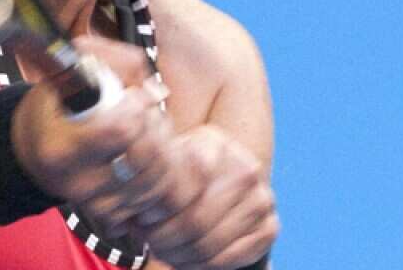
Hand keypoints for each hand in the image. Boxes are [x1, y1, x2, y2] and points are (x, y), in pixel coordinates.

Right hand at [12, 36, 176, 229]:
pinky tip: (149, 151)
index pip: (121, 130)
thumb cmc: (53, 105)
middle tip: (149, 109)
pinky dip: (159, 173)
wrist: (33, 147)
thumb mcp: (67, 74)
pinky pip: (152, 197)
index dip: (139, 105)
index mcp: (59, 150)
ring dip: (163, 148)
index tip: (137, 92)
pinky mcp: (109, 213)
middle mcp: (76, 182)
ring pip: (153, 180)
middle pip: (144, 158)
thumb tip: (155, 91)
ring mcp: (94, 202)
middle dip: (156, 126)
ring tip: (151, 127)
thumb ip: (111, 64)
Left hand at [129, 125, 278, 269]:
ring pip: (210, 243)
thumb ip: (153, 179)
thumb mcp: (167, 165)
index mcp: (215, 144)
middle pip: (196, 220)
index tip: (141, 221)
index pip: (183, 187)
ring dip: (180, 254)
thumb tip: (132, 211)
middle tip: (149, 243)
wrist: (224, 186)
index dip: (157, 212)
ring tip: (163, 250)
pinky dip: (202, 266)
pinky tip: (186, 258)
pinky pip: (230, 259)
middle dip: (165, 239)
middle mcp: (246, 168)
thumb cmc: (184, 174)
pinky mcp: (270, 228)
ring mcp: (263, 198)